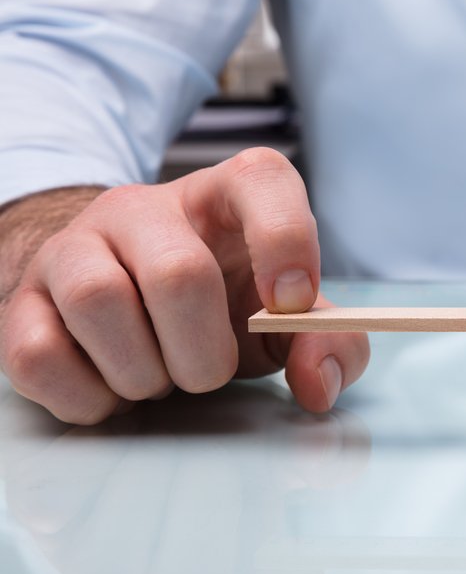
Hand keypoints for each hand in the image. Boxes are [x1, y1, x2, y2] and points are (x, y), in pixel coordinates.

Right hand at [0, 149, 368, 423]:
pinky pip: (38, 353)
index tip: (290, 303)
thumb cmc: (221, 306)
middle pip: (178, 272)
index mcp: (224, 197)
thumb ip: (327, 343)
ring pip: (99, 303)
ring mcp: (74, 247)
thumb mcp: (284, 322)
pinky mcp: (22, 299)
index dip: (285, 239)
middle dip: (204, 352)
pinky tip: (112, 388)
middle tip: (207, 371)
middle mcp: (143, 208)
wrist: (126, 302)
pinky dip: (88, 395)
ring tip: (157, 377)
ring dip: (144, 373)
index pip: (261, 178)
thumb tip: (319, 385)